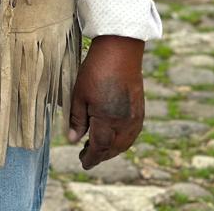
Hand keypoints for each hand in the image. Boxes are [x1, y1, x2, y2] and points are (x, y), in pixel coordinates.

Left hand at [68, 35, 145, 168]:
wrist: (120, 52)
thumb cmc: (95, 71)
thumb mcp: (79, 94)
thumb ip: (77, 119)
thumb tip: (73, 140)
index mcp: (107, 120)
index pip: (99, 147)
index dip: (91, 157)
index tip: (83, 163)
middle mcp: (124, 123)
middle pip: (113, 148)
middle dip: (100, 155)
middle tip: (86, 156)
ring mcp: (135, 117)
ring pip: (124, 143)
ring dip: (112, 149)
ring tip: (98, 148)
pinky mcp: (140, 110)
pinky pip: (132, 133)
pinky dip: (121, 140)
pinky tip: (113, 136)